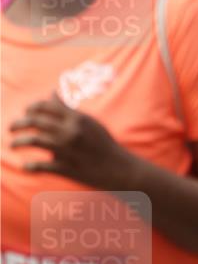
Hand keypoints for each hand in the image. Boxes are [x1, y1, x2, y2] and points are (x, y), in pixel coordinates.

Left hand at [9, 94, 135, 188]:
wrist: (119, 169)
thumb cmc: (104, 144)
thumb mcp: (89, 122)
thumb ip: (68, 109)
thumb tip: (52, 94)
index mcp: (76, 118)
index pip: (46, 106)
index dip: (31, 108)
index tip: (25, 112)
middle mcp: (70, 132)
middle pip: (36, 122)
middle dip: (19, 123)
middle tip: (11, 127)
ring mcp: (68, 150)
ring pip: (35, 141)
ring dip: (19, 142)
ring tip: (12, 144)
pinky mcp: (67, 168)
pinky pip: (42, 166)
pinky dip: (30, 166)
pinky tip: (24, 166)